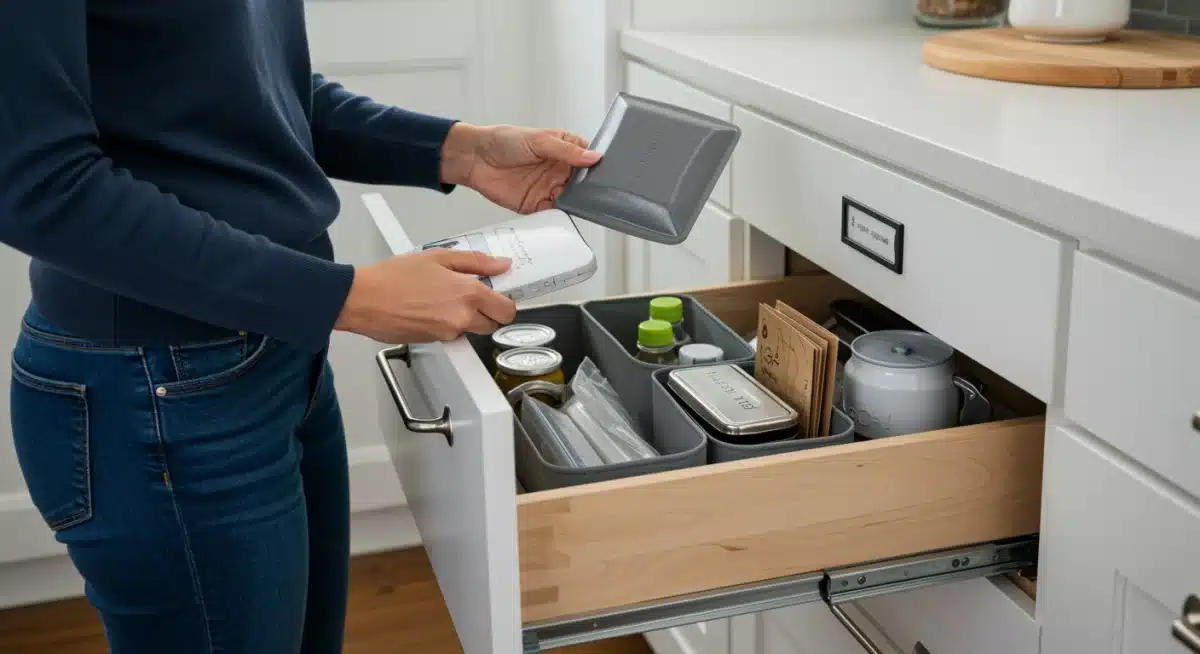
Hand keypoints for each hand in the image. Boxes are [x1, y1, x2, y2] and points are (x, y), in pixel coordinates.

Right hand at [335, 249, 516, 343]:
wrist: (363, 299)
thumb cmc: (395, 276)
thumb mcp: (437, 257)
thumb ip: (475, 262)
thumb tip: (502, 265)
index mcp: (468, 293)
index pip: (506, 310)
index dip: (504, 304)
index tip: (497, 296)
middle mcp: (462, 317)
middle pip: (492, 325)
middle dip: (486, 313)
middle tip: (468, 297)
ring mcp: (448, 333)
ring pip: (471, 331)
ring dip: (465, 320)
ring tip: (442, 301)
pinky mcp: (434, 342)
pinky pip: (451, 335)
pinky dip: (446, 325)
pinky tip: (429, 310)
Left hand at [441, 123, 601, 213]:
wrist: (475, 159)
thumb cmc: (503, 141)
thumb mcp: (539, 140)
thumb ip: (567, 151)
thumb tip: (594, 157)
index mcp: (563, 149)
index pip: (588, 159)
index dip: (598, 166)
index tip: (610, 173)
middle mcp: (559, 170)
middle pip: (583, 183)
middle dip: (590, 189)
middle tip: (601, 194)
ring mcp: (548, 188)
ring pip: (571, 200)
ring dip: (577, 204)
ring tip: (585, 206)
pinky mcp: (536, 205)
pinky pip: (552, 213)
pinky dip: (559, 216)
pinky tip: (564, 215)